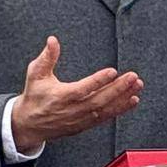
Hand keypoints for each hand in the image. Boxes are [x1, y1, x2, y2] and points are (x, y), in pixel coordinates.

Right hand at [11, 37, 142, 152]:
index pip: (82, 89)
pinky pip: (105, 118)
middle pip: (99, 100)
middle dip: (118, 89)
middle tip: (133, 77)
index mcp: (60, 97)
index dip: (97, 81)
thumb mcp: (35, 74)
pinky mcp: (84, 125)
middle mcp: (72, 110)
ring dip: (122, 99)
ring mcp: (79, 119)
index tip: (112, 71)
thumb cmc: (34, 96)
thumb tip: (53, 40)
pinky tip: (132, 100)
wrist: (29, 125)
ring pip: (105, 110)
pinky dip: (119, 110)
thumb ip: (47, 57)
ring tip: (137, 87)